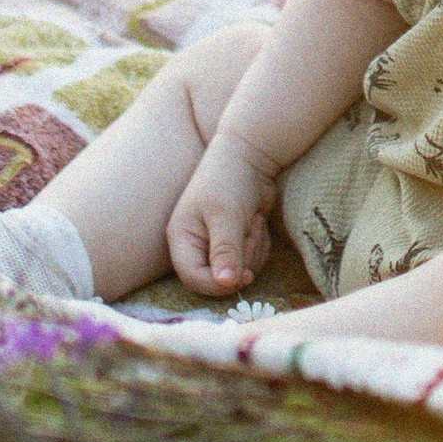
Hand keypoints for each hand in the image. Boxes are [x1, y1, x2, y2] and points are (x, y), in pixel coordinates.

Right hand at [168, 127, 280, 294]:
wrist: (251, 156)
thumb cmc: (230, 180)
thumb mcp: (227, 215)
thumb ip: (226, 250)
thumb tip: (226, 283)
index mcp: (182, 239)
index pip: (193, 279)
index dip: (218, 284)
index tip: (245, 275)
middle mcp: (196, 246)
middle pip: (218, 279)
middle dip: (242, 259)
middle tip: (250, 232)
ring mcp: (216, 246)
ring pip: (238, 272)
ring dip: (254, 250)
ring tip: (252, 221)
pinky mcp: (236, 244)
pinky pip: (251, 262)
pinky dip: (260, 246)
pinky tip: (257, 222)